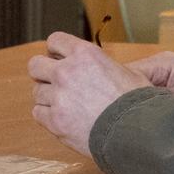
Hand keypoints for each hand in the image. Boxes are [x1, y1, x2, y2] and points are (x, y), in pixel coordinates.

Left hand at [27, 32, 149, 155]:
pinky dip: (47, 116)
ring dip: (48, 97)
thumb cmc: (138, 103)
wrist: (137, 132)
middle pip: (35, 65)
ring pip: (36, 91)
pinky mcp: (55, 120)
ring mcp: (58, 97)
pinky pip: (38, 112)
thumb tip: (94, 68)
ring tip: (66, 106)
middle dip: (43, 73)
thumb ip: (102, 66)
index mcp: (85, 54)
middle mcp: (67, 72)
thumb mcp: (126, 72)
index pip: (55, 40)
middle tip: (56, 83)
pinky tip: (63, 118)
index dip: (57, 51)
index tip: (61, 60)